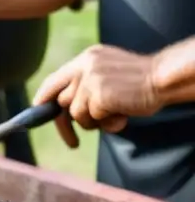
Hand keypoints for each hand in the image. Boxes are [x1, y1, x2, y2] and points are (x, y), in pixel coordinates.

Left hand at [31, 45, 164, 147]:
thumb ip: (87, 85)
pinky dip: (106, 124)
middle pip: (60, 101)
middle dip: (65, 125)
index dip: (43, 98)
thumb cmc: (141, 83)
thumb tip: (66, 110)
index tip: (37, 112)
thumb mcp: (108, 76)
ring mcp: (90, 79)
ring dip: (94, 122)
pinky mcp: (97, 94)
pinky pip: (91, 119)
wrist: (165, 79)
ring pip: (76, 113)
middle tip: (72, 143)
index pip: (54, 80)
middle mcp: (84, 65)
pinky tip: (122, 116)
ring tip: (115, 115)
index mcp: (86, 58)